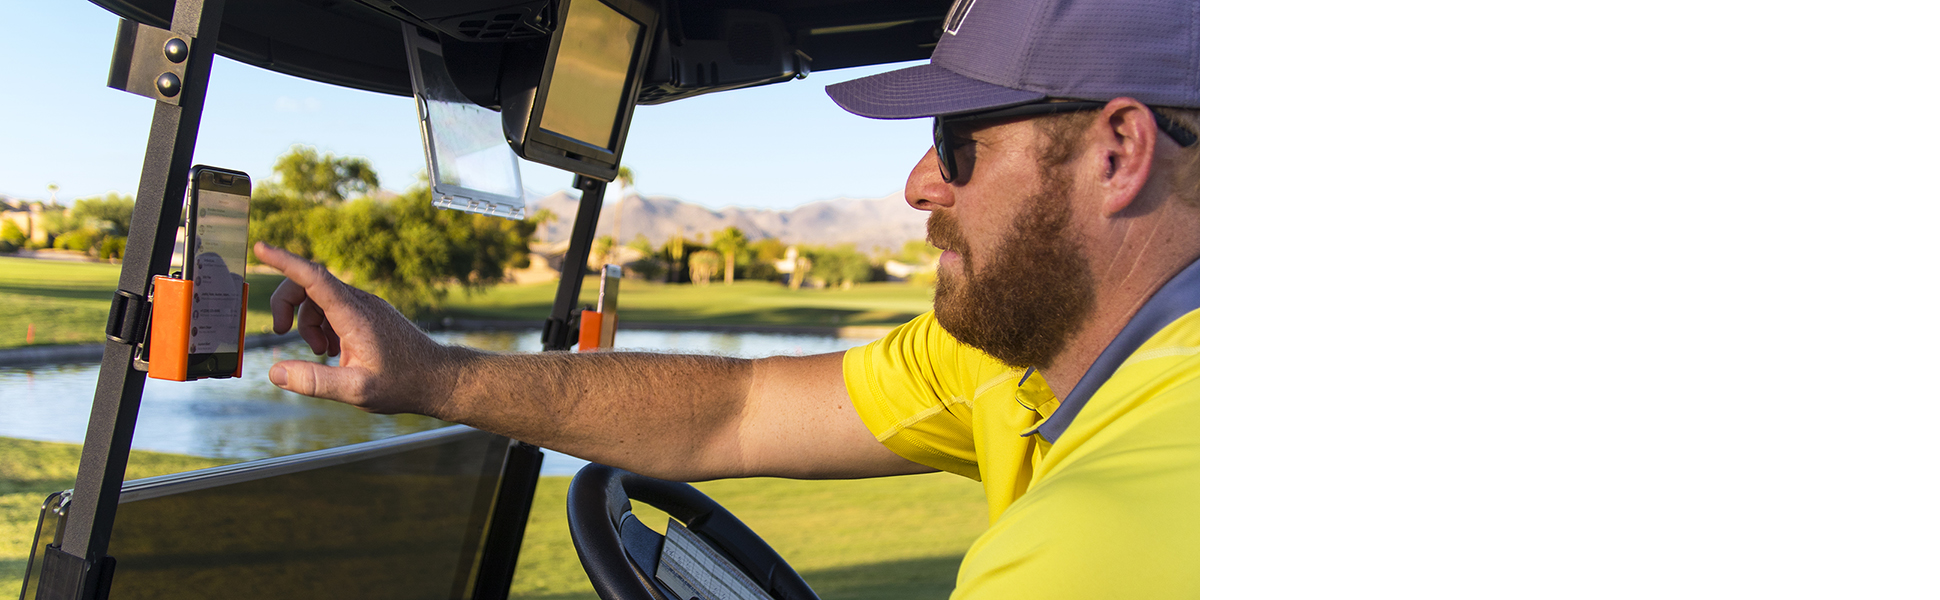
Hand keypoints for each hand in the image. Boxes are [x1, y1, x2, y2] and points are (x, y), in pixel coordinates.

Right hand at [253, 242, 469, 416]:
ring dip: (307, 323)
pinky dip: (322, 327)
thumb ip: (315, 382)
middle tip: (278, 332)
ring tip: (321, 355)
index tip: (261, 247)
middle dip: (286, 305)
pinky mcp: (369, 314)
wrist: (439, 379)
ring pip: (319, 299)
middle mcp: (360, 303)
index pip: (314, 277)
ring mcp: (366, 306)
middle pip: (309, 285)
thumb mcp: (357, 390)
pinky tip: (333, 353)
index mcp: (355, 315)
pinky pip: (333, 309)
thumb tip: (275, 372)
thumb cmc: (403, 384)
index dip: (284, 261)